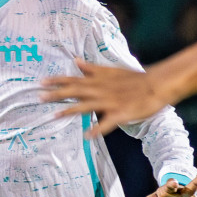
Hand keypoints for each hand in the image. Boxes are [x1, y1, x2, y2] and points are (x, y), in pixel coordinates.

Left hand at [40, 60, 174, 137]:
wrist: (156, 84)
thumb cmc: (134, 79)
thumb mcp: (111, 70)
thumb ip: (92, 68)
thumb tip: (76, 61)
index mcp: (98, 81)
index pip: (73, 79)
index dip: (57, 80)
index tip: (41, 82)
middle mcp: (100, 90)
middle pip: (75, 91)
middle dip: (56, 94)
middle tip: (39, 97)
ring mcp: (110, 102)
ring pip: (86, 106)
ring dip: (70, 110)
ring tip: (55, 115)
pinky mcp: (120, 114)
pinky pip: (107, 123)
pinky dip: (97, 129)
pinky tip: (87, 135)